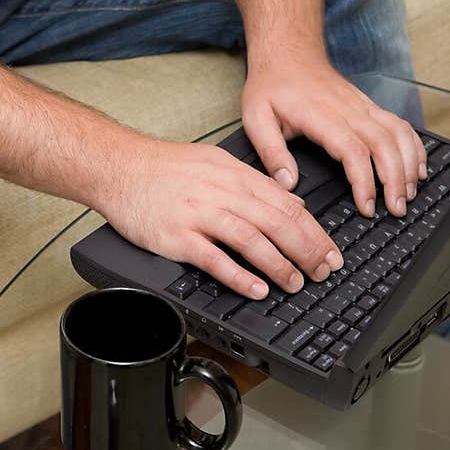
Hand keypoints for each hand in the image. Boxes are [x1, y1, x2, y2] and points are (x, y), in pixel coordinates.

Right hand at [105, 137, 345, 300]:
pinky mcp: (177, 236)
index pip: (286, 204)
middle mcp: (221, 192)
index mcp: (234, 175)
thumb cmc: (163, 167)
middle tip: (323, 272)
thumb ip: (256, 183)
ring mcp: (199, 214)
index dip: (315, 231)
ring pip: (251, 239)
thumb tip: (293, 201)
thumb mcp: (216, 161)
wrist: (118, 166)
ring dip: (278, 264)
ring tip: (295, 283)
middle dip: (306, 250)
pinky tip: (255, 288)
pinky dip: (238, 275)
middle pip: (276, 222)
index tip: (330, 252)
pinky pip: (213, 258)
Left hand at [241, 53, 426, 217]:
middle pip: (384, 144)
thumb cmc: (272, 85)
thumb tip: (287, 183)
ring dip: (408, 164)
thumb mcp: (256, 117)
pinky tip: (415, 167)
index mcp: (320, 115)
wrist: (287, 52)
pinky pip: (399, 124)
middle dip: (395, 180)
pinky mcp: (368, 104)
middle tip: (395, 209)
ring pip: (397, 134)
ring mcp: (361, 105)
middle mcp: (347, 109)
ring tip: (408, 193)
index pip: (352, 150)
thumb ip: (271, 152)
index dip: (364, 181)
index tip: (366, 206)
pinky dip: (413, 145)